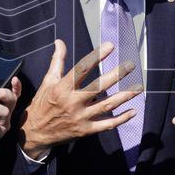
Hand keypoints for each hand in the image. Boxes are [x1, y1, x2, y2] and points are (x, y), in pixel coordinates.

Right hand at [18, 40, 142, 159]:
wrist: (35, 133)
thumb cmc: (42, 104)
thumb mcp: (48, 81)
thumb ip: (57, 61)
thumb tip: (59, 42)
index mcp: (62, 88)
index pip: (82, 69)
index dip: (97, 56)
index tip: (110, 46)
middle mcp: (72, 102)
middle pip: (98, 87)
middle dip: (116, 75)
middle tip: (130, 65)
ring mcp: (81, 117)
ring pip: (107, 105)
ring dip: (124, 96)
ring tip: (138, 87)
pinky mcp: (86, 130)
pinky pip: (107, 124)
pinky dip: (121, 119)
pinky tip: (132, 111)